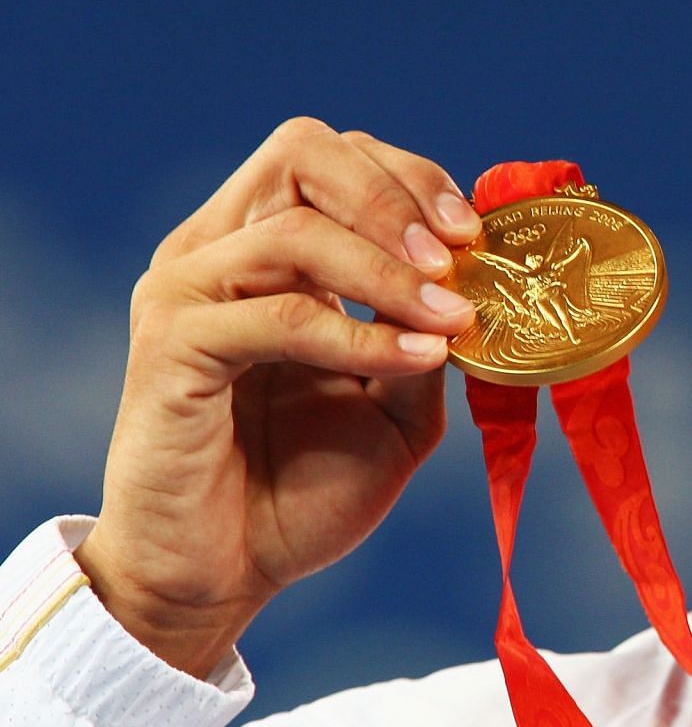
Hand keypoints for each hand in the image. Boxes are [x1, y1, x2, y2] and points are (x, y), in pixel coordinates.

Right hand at [79, 118, 480, 677]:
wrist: (224, 576)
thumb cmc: (300, 490)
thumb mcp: (397, 407)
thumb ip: (431, 337)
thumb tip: (486, 286)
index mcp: (265, 250)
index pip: (335, 157)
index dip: (412, 178)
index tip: (474, 233)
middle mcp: (217, 252)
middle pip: (301, 150)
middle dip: (395, 195)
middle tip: (456, 255)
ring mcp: (186, 293)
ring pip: (295, 230)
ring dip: (389, 272)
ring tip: (452, 318)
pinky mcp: (170, 348)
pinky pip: (278, 314)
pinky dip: (357, 333)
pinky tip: (414, 357)